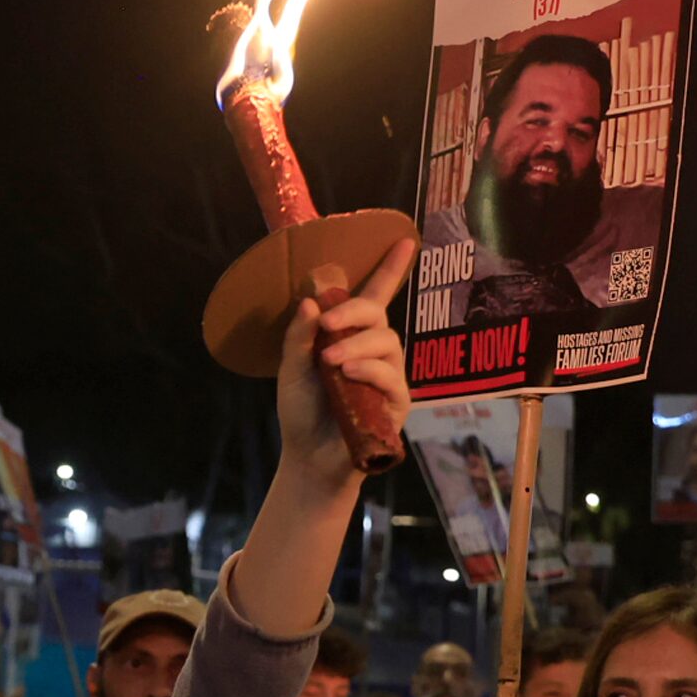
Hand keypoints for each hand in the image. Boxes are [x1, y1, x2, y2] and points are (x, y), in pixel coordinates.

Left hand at [275, 239, 417, 496]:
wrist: (308, 456)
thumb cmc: (303, 410)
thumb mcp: (292, 369)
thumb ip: (300, 337)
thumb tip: (311, 303)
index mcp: (351, 336)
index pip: (375, 296)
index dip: (390, 268)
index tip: (405, 239)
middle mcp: (375, 351)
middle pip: (378, 315)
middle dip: (354, 313)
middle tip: (327, 325)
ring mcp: (389, 376)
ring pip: (385, 344)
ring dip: (356, 346)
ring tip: (330, 361)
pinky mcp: (397, 402)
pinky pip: (390, 376)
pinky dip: (369, 371)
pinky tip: (347, 375)